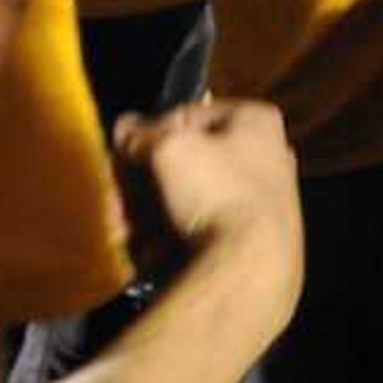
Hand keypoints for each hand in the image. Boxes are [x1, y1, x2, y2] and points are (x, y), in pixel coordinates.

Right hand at [115, 97, 302, 340]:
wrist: (252, 267)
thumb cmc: (218, 191)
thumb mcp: (170, 149)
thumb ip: (142, 136)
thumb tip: (124, 128)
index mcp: (257, 122)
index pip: (188, 115)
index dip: (151, 133)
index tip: (125, 153)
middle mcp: (266, 157)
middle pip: (186, 163)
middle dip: (143, 184)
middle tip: (116, 200)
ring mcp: (259, 202)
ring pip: (188, 199)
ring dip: (148, 215)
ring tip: (122, 231)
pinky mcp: (249, 240)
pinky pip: (199, 230)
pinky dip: (169, 239)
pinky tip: (148, 252)